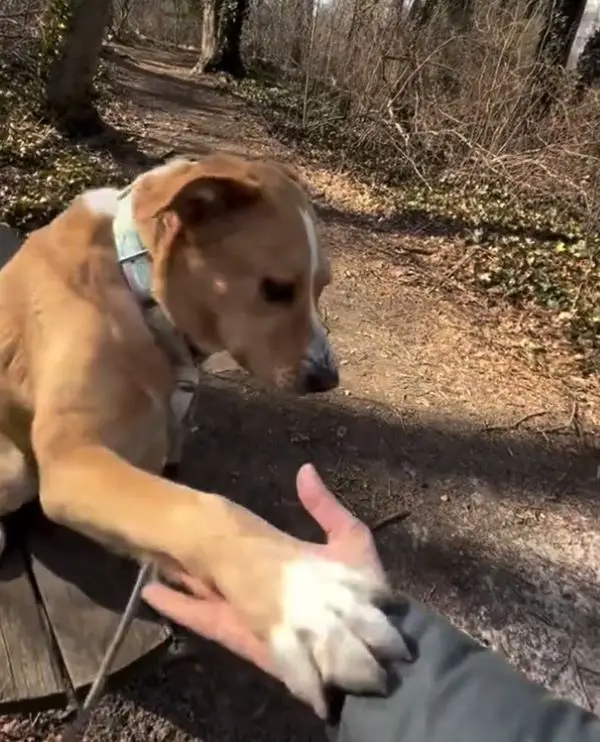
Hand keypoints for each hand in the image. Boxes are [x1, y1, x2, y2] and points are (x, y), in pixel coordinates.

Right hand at [142, 463, 406, 715]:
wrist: (370, 646)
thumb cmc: (362, 593)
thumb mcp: (350, 540)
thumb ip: (325, 508)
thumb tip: (303, 469)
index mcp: (284, 562)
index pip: (245, 543)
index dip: (222, 530)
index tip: (198, 512)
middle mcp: (260, 585)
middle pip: (218, 567)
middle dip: (192, 554)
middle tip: (160, 533)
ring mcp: (247, 609)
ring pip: (204, 589)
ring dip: (177, 575)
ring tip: (147, 557)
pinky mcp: (239, 634)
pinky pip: (202, 618)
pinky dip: (176, 607)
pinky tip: (148, 592)